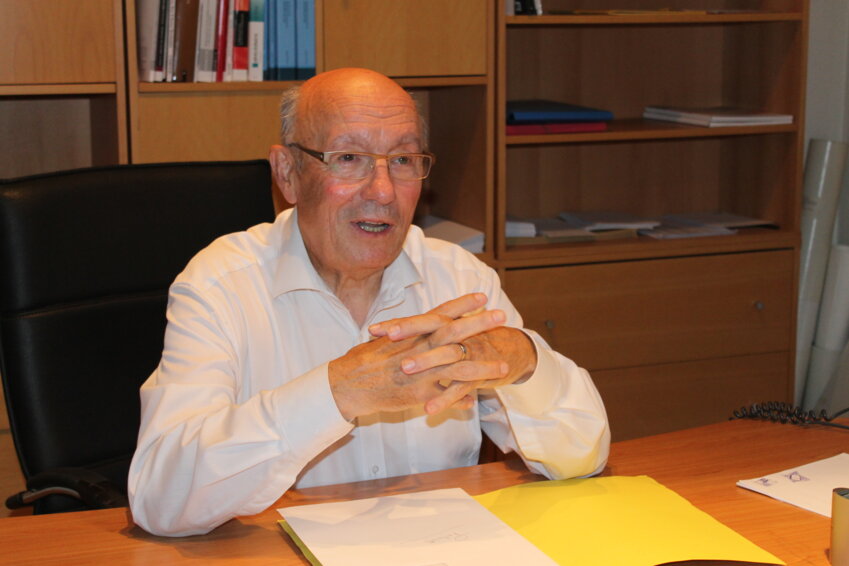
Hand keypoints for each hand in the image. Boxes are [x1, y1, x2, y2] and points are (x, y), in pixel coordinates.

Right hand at [328, 294, 514, 419]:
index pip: (440, 313)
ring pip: (459, 365)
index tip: (481, 295)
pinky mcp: (419, 392)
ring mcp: (421, 369)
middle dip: (479, 323)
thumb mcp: (383, 342)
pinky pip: (446, 394)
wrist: (347, 384)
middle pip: (455, 332)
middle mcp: (419, 347)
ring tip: (505, 368)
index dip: (462, 304)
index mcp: (411, 333)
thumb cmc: (360, 361)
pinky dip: (462, 398)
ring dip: (483, 366)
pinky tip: (475, 402)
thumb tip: (405, 331)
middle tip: (501, 315)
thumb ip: (401, 337)